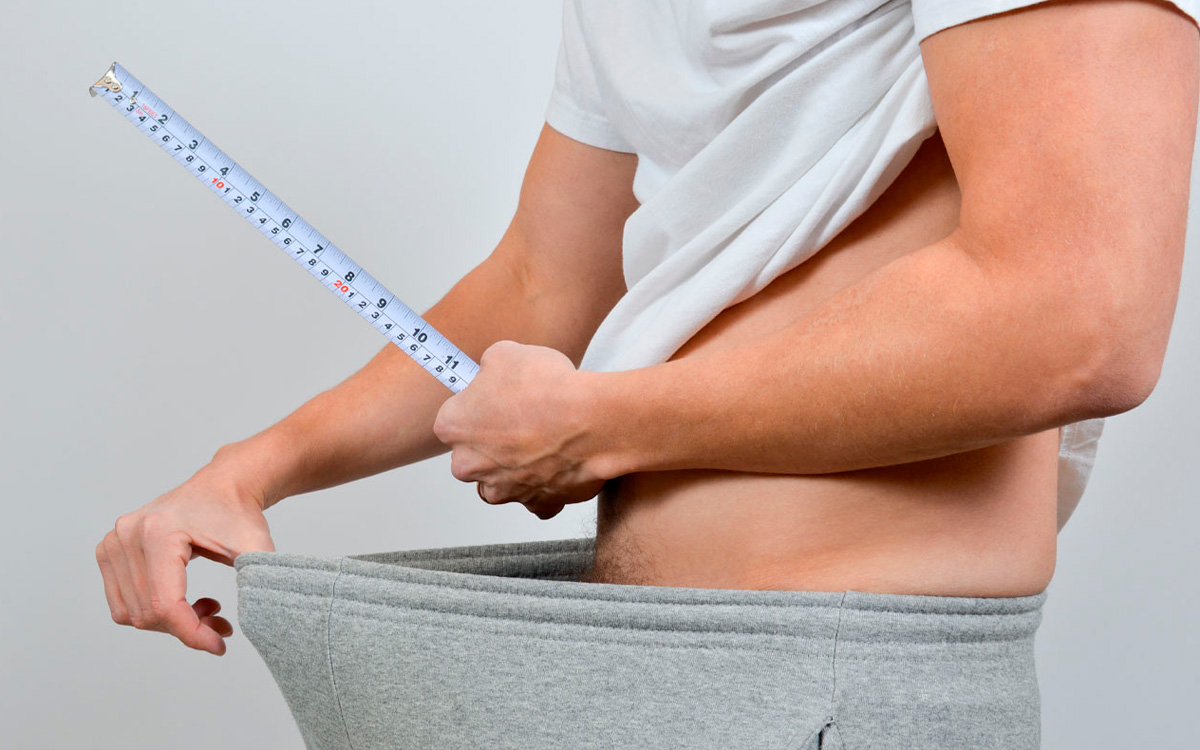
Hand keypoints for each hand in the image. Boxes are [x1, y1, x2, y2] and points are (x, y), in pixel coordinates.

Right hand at [95, 458, 274, 655]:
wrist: (224, 486)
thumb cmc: (238, 512)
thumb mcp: (256, 546)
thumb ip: (257, 582)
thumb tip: (257, 623)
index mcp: (159, 532)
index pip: (165, 604)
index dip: (193, 634)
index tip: (220, 645)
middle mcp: (128, 535)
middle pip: (147, 613)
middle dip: (187, 629)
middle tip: (221, 623)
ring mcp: (114, 542)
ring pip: (132, 614)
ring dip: (170, 623)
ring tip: (206, 609)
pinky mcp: (110, 550)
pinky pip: (123, 602)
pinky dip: (152, 612)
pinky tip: (185, 600)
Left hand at [432, 340, 607, 519]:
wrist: (591, 420)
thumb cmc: (547, 389)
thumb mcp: (506, 353)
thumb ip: (488, 367)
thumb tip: (491, 372)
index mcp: (453, 427)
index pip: (451, 418)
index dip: (474, 407)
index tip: (492, 399)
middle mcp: (470, 464)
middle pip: (471, 455)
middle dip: (491, 441)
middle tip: (520, 419)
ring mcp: (503, 488)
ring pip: (499, 480)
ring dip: (514, 465)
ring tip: (542, 441)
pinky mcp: (537, 503)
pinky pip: (535, 498)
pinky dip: (545, 484)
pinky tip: (558, 463)